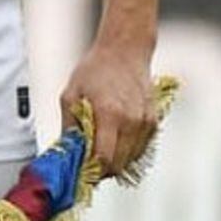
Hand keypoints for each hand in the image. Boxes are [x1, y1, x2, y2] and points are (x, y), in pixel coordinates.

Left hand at [60, 38, 157, 177]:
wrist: (125, 51)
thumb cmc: (96, 69)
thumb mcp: (71, 93)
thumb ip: (69, 126)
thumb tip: (68, 152)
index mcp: (109, 113)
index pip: (104, 158)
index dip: (92, 170)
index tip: (83, 169)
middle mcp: (131, 121)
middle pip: (119, 164)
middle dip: (102, 169)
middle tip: (89, 161)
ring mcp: (145, 123)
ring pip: (131, 160)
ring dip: (116, 161)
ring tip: (101, 146)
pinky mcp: (153, 122)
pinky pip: (140, 149)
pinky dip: (127, 151)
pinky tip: (115, 137)